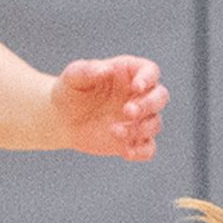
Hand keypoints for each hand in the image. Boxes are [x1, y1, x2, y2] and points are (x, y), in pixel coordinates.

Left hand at [52, 55, 167, 159]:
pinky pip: (148, 148)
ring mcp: (138, 118)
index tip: (136, 87)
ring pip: (155, 123)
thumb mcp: (72, 76)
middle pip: (160, 97)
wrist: (62, 118)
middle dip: (148, 105)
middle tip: (127, 111)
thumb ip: (87, 70)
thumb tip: (106, 69)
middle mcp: (139, 95)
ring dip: (140, 129)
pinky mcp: (133, 139)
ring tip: (114, 131)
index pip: (150, 71)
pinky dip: (142, 152)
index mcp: (129, 73)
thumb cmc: (70, 90)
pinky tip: (126, 152)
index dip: (148, 78)